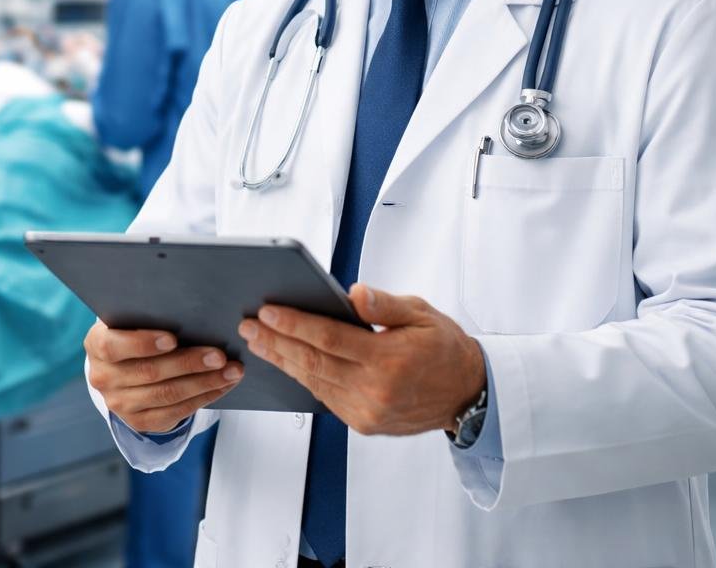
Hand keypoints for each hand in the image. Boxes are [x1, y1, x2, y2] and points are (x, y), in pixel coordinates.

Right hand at [84, 321, 243, 434]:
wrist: (123, 365)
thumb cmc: (136, 330)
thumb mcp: (133, 319)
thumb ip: (150, 314)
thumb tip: (192, 309)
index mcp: (97, 345)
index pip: (113, 346)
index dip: (142, 343)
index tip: (172, 338)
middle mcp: (103, 378)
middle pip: (149, 373)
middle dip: (189, 364)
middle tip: (219, 355)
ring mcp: (120, 404)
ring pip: (167, 396)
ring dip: (204, 383)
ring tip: (231, 371)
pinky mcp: (139, 422)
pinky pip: (175, 413)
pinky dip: (203, 398)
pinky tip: (222, 385)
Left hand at [237, 284, 485, 436]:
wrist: (467, 393)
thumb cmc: (444, 348)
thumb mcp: (422, 314)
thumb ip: (385, 304)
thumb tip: (354, 293)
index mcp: (389, 360)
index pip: (330, 339)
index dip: (295, 324)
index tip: (267, 311)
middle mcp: (375, 390)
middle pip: (313, 362)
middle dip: (276, 342)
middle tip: (248, 325)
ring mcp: (367, 411)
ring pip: (313, 382)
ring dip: (282, 360)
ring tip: (257, 340)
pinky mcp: (363, 423)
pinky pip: (324, 397)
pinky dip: (302, 377)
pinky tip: (285, 361)